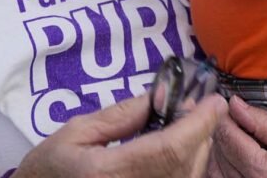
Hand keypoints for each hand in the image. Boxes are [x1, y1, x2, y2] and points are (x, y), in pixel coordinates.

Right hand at [12, 93, 226, 177]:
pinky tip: (173, 149)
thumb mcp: (77, 131)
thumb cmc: (51, 168)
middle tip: (190, 108)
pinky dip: (185, 163)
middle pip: (187, 160)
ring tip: (179, 127)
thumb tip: (164, 95)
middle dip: (199, 130)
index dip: (200, 122)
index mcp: (109, 172)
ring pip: (190, 173)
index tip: (215, 100)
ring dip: (195, 146)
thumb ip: (124, 113)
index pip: (171, 148)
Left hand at [206, 95, 266, 177]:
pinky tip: (235, 155)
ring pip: (212, 163)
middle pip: (218, 149)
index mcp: (262, 171)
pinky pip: (215, 176)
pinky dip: (219, 162)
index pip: (228, 136)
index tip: (231, 106)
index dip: (226, 116)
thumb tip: (235, 104)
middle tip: (240, 121)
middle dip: (224, 130)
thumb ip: (264, 123)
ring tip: (240, 138)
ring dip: (220, 146)